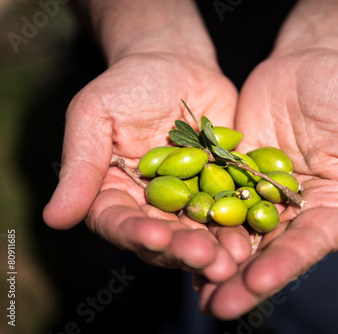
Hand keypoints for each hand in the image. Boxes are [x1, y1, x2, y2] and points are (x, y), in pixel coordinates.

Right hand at [43, 51, 242, 281]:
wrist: (176, 65)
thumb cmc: (128, 84)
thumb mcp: (94, 115)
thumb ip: (80, 166)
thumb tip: (53, 219)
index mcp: (115, 192)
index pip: (119, 222)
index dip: (134, 232)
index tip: (153, 235)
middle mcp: (151, 205)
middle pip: (164, 237)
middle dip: (183, 249)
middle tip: (206, 258)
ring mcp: (189, 200)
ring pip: (200, 232)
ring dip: (216, 248)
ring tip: (234, 259)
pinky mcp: (221, 189)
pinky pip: (231, 210)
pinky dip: (242, 224)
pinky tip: (254, 235)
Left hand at [197, 49, 337, 318]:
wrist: (312, 64)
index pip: (315, 241)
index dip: (289, 262)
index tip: (260, 282)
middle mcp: (302, 211)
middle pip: (274, 250)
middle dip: (245, 279)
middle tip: (217, 307)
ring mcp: (266, 197)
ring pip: (241, 234)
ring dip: (217, 262)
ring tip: (193, 288)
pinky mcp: (237, 178)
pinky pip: (216, 203)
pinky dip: (199, 224)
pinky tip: (176, 243)